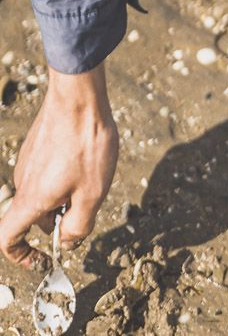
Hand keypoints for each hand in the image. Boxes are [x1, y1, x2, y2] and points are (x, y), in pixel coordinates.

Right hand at [0, 64, 117, 268]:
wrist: (79, 94)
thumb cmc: (86, 143)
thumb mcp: (93, 193)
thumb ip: (79, 225)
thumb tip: (67, 242)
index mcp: (31, 199)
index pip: (7, 239)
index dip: (21, 256)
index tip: (42, 258)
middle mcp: (23, 181)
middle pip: (33, 215)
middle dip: (57, 219)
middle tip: (87, 204)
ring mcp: (28, 160)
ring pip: (43, 190)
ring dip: (64, 194)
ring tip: (91, 175)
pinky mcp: (37, 144)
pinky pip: (47, 170)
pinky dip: (64, 174)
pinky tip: (86, 157)